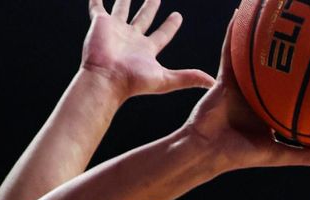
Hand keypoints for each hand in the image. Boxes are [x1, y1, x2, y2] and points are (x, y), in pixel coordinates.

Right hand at [82, 0, 214, 99]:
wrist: (106, 79)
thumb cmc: (133, 81)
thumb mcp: (166, 79)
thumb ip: (188, 78)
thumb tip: (213, 82)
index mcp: (146, 50)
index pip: (162, 34)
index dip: (170, 25)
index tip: (178, 16)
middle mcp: (131, 39)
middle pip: (144, 19)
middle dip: (150, 7)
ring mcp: (115, 31)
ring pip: (122, 9)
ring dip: (125, 0)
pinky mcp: (100, 24)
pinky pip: (97, 7)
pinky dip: (96, 0)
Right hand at [183, 14, 309, 170]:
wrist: (208, 152)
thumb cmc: (240, 155)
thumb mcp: (278, 154)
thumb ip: (303, 154)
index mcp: (268, 109)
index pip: (292, 90)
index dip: (307, 76)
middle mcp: (255, 94)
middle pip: (276, 67)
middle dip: (290, 49)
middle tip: (307, 29)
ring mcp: (240, 84)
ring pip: (253, 54)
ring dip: (262, 34)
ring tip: (277, 14)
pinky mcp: (224, 78)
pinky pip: (229, 51)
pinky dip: (232, 33)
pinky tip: (240, 13)